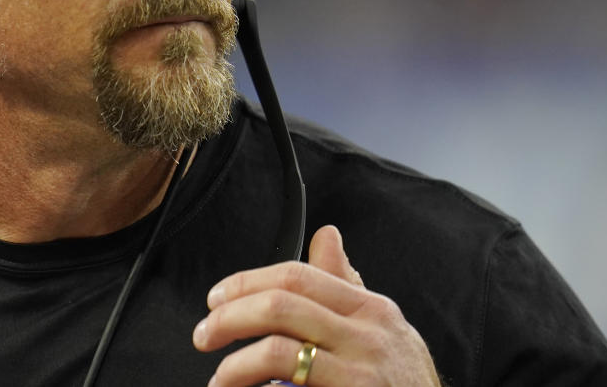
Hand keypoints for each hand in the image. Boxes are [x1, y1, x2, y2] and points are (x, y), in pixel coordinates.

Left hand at [192, 225, 440, 385]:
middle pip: (280, 306)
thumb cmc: (402, 384)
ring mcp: (362, 375)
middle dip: (229, 318)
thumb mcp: (383, 330)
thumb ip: (346, 285)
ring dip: (235, 367)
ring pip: (278, 352)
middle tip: (204, 335)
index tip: (215, 299)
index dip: (245, 283)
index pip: (296, 276)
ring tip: (220, 379)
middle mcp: (369, 335)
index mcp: (370, 309)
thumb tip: (327, 234)